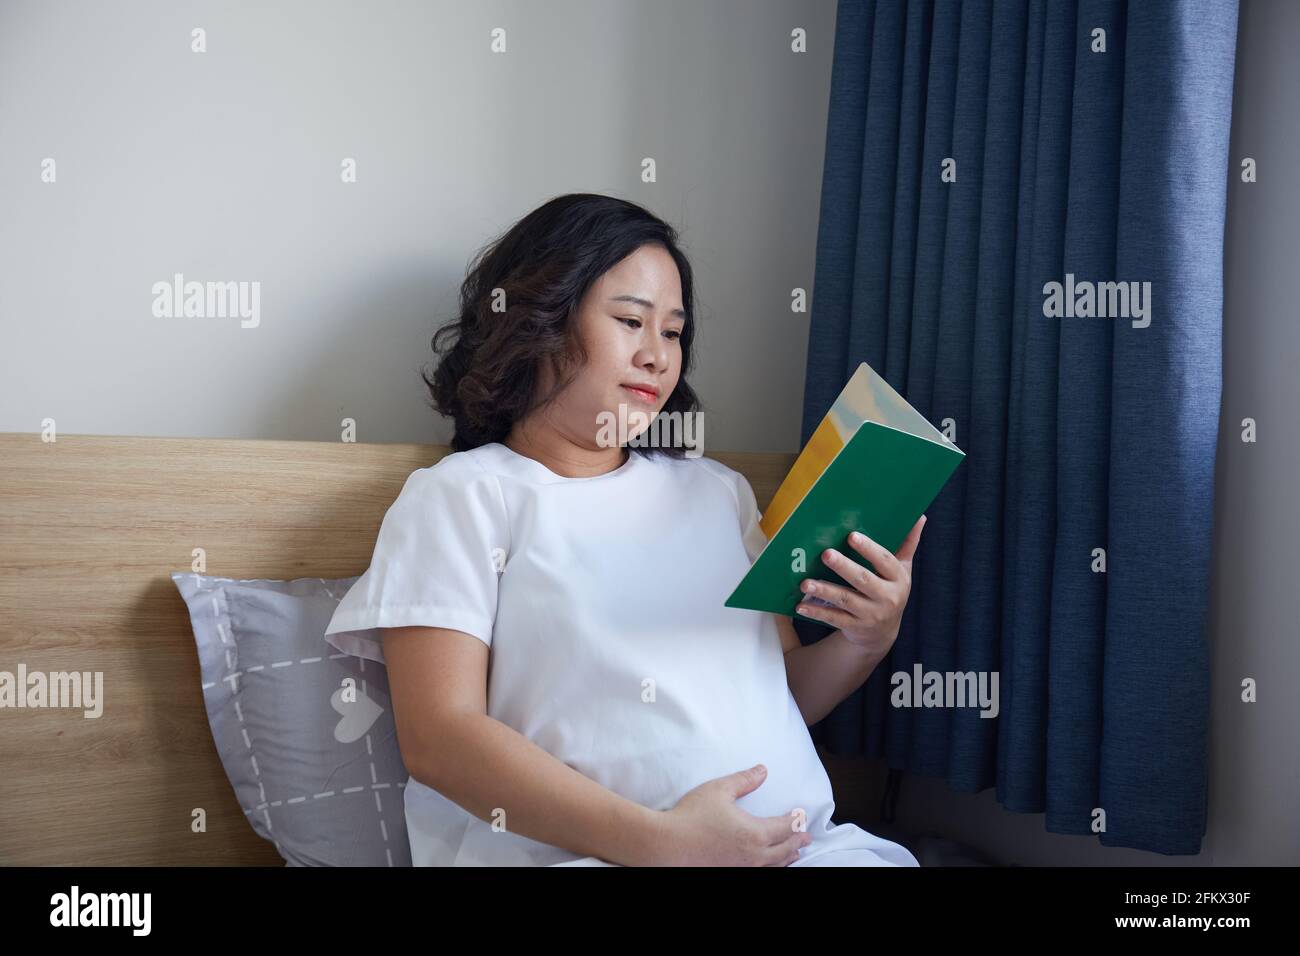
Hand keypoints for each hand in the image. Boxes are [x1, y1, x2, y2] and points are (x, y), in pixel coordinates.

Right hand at [648, 764, 812, 865]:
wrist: (668, 845)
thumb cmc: (691, 815)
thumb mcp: (719, 790)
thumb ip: (744, 780)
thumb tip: (763, 770)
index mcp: (755, 832)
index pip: (784, 827)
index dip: (795, 821)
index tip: (801, 816)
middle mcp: (754, 855)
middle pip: (784, 849)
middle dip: (797, 841)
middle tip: (807, 838)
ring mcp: (742, 868)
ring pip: (774, 865)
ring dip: (787, 858)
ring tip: (795, 854)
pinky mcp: (731, 874)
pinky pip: (759, 872)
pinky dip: (771, 868)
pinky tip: (769, 865)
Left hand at [795, 515, 926, 654]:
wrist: (883, 632)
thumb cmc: (890, 590)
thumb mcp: (903, 570)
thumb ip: (908, 544)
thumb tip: (920, 517)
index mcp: (899, 579)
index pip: (885, 561)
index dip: (869, 549)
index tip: (852, 536)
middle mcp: (887, 597)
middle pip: (864, 580)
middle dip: (844, 567)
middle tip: (825, 554)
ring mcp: (871, 614)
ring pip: (846, 600)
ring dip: (825, 590)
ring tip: (805, 582)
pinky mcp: (855, 626)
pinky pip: (834, 619)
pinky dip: (817, 612)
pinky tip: (801, 605)